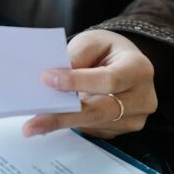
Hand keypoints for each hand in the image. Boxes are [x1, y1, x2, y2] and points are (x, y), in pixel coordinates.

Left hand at [22, 30, 157, 138]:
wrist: (122, 64)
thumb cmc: (106, 51)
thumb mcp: (92, 42)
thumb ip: (75, 57)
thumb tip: (52, 79)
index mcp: (138, 69)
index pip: (108, 80)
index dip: (77, 81)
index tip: (46, 79)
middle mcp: (142, 98)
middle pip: (98, 111)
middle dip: (62, 117)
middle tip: (31, 124)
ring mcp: (133, 119)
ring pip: (90, 124)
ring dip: (61, 121)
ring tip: (34, 121)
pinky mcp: (119, 131)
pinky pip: (90, 130)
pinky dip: (69, 124)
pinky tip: (53, 118)